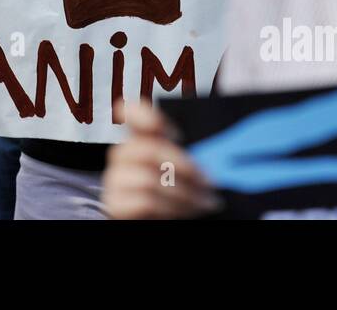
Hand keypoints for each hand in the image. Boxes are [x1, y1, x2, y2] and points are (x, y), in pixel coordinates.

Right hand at [103, 101, 220, 219]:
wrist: (175, 224)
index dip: (148, 116)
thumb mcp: (193, 172)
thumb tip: (221, 147)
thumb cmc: (186, 196)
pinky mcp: (115, 204)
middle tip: (208, 183)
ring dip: (182, 194)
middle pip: (148, 149)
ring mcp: (116, 180)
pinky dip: (168, 209)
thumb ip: (195, 155)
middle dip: (183, 167)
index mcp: (144, 139)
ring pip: (147, 180)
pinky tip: (181, 213)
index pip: (133, 113)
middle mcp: (124, 156)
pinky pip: (143, 202)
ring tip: (202, 204)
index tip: (179, 135)